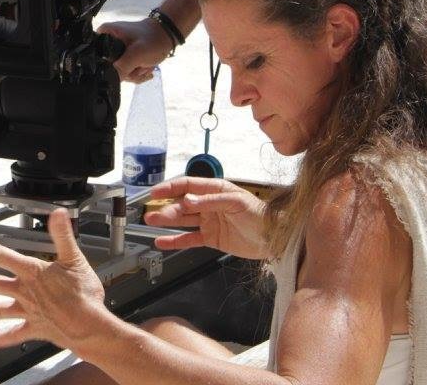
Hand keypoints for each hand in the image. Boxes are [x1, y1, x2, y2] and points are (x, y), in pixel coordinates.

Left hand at [0, 209, 111, 351]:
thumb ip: (63, 236)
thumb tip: (58, 214)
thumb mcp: (74, 259)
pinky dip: (3, 337)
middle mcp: (24, 292)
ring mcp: (27, 311)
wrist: (88, 327)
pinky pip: (16, 334)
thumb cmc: (82, 295)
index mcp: (32, 273)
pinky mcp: (35, 328)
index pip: (1, 255)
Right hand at [96, 18, 171, 81]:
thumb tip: (110, 81)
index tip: (127, 64)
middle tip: (141, 63)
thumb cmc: (153, 39)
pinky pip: (126, 73)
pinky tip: (147, 66)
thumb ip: (121, 68)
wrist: (168, 36)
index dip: (109, 66)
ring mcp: (116, 52)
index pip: (96, 57)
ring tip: (146, 63)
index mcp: (104, 35)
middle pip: (110, 68)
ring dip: (136, 72)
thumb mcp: (136, 54)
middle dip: (129, 71)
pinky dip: (138, 73)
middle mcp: (107, 43)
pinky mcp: (124, 58)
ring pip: (119, 73)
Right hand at [144, 177, 268, 259]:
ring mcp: (209, 222)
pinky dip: (175, 241)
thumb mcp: (236, 203)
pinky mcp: (211, 239)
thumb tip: (187, 200)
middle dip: (166, 208)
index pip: (188, 185)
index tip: (155, 193)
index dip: (170, 188)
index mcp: (215, 189)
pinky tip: (162, 241)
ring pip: (183, 221)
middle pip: (182, 204)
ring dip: (167, 221)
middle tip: (152, 214)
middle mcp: (209, 204)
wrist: (275, 239)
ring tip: (151, 222)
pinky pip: (189, 239)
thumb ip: (210, 201)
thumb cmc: (260, 215)